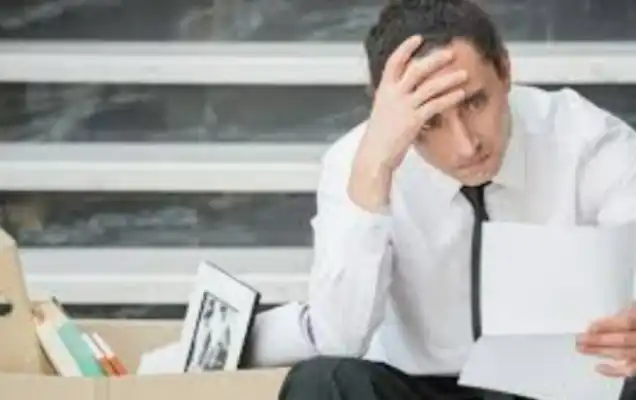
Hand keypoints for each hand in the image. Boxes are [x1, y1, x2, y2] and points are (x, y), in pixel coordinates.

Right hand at [359, 35, 466, 170]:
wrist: (374, 154)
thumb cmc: (379, 135)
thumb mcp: (383, 110)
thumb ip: (393, 98)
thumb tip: (407, 91)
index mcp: (384, 90)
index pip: (393, 62)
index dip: (405, 48)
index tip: (418, 39)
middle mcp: (393, 95)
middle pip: (416, 69)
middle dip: (435, 60)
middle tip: (451, 53)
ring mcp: (404, 107)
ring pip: (430, 86)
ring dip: (449, 79)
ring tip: (464, 74)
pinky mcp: (413, 120)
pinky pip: (435, 105)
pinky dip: (449, 98)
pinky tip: (460, 94)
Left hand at [577, 304, 635, 377]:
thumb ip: (631, 311)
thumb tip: (612, 316)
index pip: (628, 322)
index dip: (609, 324)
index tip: (590, 326)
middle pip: (622, 339)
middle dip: (599, 339)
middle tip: (579, 339)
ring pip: (623, 354)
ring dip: (600, 351)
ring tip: (581, 349)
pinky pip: (630, 370)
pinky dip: (614, 371)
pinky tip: (599, 367)